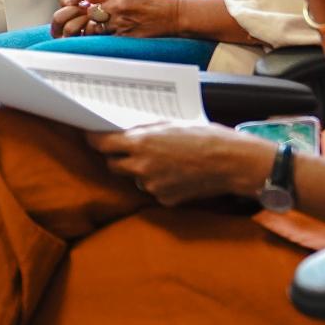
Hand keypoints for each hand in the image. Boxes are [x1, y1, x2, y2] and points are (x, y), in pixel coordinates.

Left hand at [53, 0, 181, 38]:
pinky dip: (101, 38)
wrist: (175, 14)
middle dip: (80, 16)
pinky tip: (102, 36)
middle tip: (75, 20)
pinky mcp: (127, 35)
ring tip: (88, 29)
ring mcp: (122, 21)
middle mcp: (118, 4)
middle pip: (88, 11)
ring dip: (89, 28)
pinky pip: (106, 38)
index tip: (71, 0)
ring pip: (94, 27)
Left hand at [86, 121, 268, 205]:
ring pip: (134, 178)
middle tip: (126, 149)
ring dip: (140, 170)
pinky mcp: (165, 199)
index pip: (101, 143)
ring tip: (162, 160)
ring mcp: (152, 186)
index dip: (95, 140)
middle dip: (116, 157)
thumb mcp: (169, 125)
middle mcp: (141, 167)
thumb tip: (124, 130)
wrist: (231, 162)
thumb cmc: (204, 136)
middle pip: (113, 164)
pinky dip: (158, 183)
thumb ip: (144, 131)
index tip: (93, 136)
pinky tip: (175, 174)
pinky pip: (153, 190)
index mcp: (140, 143)